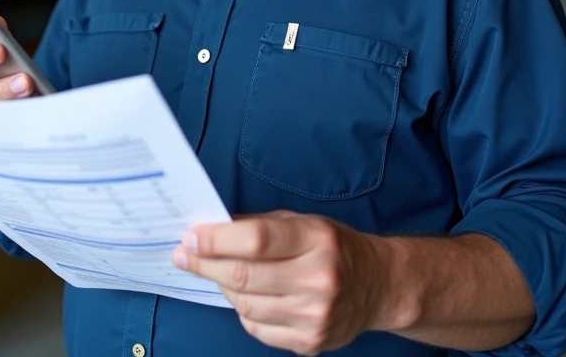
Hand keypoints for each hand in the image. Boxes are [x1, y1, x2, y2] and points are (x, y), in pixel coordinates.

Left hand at [171, 211, 395, 354]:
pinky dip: (244, 311)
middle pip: (244, 274)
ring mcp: (315, 315)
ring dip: (223, 287)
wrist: (380, 286)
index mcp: (317, 239)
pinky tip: (248, 296)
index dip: (216, 240)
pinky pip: (257, 328)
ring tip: (221, 273)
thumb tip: (210, 230)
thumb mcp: (304, 223)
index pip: (255, 240)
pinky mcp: (310, 342)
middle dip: (205, 264)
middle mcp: (318, 278)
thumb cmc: (335, 248)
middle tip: (185, 255)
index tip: (191, 238)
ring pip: (245, 304)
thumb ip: (259, 226)